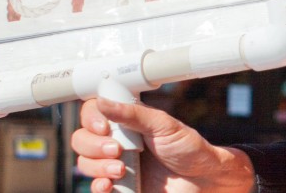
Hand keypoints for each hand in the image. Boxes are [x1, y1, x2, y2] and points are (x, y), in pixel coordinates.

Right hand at [72, 97, 255, 192]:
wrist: (203, 181)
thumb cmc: (188, 149)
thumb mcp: (164, 125)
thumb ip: (133, 114)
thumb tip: (104, 101)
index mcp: (126, 122)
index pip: (93, 113)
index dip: (91, 118)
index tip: (104, 127)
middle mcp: (116, 141)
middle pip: (82, 139)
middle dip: (94, 146)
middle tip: (117, 150)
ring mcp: (115, 164)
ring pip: (84, 163)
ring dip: (97, 166)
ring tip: (121, 170)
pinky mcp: (118, 186)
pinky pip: (94, 186)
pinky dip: (96, 185)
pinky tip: (108, 185)